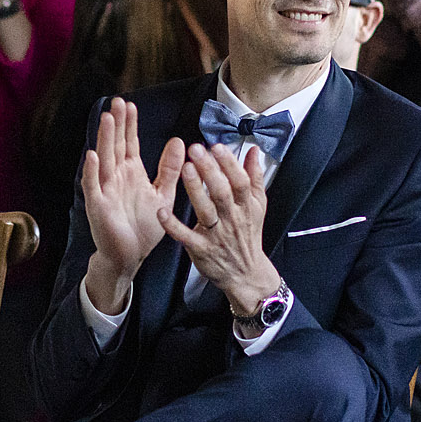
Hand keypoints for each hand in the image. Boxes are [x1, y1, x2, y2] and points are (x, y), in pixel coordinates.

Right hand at [79, 99, 184, 313]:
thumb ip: (170, 170)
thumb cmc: (144, 227)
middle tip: (117, 102)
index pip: (129, 143)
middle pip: (115, 145)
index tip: (130, 104)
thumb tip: (180, 141)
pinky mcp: (98, 207)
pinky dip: (91, 172)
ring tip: (106, 118)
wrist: (130, 256)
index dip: (129, 125)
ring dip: (104, 139)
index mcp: (131, 174)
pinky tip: (92, 156)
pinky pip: (93, 186)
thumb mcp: (163, 195)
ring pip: (104, 160)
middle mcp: (116, 178)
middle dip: (116, 124)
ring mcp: (105, 191)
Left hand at [157, 144, 280, 321]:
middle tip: (197, 150)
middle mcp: (232, 219)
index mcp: (245, 206)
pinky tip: (163, 212)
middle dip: (210, 170)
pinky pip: (186, 237)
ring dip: (195, 190)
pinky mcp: (201, 249)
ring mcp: (216, 235)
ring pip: (206, 211)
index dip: (230, 164)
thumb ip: (255, 176)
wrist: (245, 274)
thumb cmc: (247, 236)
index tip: (217, 147)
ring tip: (186, 170)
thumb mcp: (257, 206)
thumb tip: (253, 151)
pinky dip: (174, 226)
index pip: (240, 181)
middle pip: (222, 193)